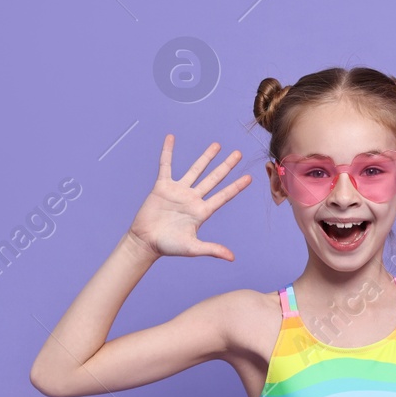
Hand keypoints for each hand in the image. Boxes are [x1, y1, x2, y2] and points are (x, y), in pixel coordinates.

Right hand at [127, 134, 251, 259]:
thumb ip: (212, 249)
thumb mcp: (192, 248)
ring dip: (205, 157)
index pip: (223, 196)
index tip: (249, 178)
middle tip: (238, 154)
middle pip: (213, 178)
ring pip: (195, 169)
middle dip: (226, 166)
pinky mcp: (162, 187)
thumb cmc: (169, 246)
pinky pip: (166, 165)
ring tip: (217, 145)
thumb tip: (232, 258)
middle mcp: (193, 198)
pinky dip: (167, 152)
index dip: (236, 187)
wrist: (145, 242)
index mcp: (202, 212)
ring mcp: (178, 191)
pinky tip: (171, 138)